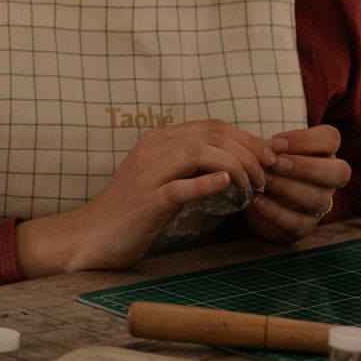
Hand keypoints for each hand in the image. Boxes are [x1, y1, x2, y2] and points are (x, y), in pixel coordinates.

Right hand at [16, 120, 276, 274]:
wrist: (92, 235)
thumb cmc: (132, 210)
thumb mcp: (163, 178)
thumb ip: (189, 166)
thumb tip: (232, 163)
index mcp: (157, 140)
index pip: (211, 125)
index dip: (247, 137)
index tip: (268, 157)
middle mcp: (152, 149)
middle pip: (211, 134)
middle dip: (249, 150)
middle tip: (268, 173)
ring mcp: (147, 174)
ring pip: (199, 152)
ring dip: (236, 166)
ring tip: (253, 185)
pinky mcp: (146, 202)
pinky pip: (180, 187)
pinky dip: (207, 183)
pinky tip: (228, 184)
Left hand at [246, 125, 350, 243]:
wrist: (254, 197)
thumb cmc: (265, 165)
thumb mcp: (265, 152)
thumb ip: (267, 148)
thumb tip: (269, 152)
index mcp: (323, 152)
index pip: (330, 138)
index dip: (305, 139)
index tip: (275, 143)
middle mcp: (329, 179)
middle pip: (339, 172)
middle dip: (307, 167)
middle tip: (275, 163)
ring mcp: (321, 205)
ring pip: (319, 199)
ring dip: (288, 188)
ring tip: (263, 181)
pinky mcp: (304, 227)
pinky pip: (298, 223)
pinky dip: (275, 212)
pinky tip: (257, 201)